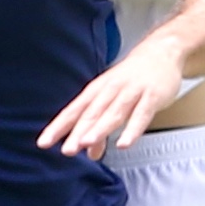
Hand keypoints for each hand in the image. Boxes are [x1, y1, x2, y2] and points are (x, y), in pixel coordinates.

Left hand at [39, 46, 189, 158]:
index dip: (58, 127)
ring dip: (100, 129)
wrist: (161, 52)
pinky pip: (141, 115)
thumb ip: (100, 129)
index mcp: (97, 91)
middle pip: (91, 113)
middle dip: (77, 132)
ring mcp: (131, 92)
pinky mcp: (151, 97)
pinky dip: (132, 129)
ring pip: (113, 113)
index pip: (73, 111)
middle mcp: (110, 90)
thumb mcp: (112, 100)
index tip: (44, 143)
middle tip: (67, 150)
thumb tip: (89, 153)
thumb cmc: (132, 78)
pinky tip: (124, 143)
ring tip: (87, 143)